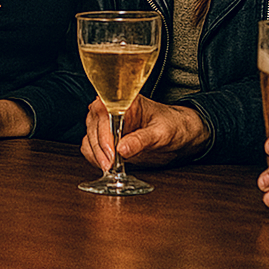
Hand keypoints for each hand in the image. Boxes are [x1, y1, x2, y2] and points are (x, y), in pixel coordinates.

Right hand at [80, 96, 207, 170]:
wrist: (179, 132)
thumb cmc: (173, 125)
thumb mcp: (161, 133)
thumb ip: (141, 140)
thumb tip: (122, 149)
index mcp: (124, 100)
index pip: (103, 115)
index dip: (104, 135)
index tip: (112, 153)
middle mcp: (110, 109)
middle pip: (92, 127)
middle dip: (100, 149)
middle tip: (111, 165)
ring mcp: (105, 124)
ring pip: (89, 139)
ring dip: (96, 155)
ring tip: (111, 168)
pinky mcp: (105, 138)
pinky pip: (91, 148)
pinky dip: (96, 158)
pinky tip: (108, 166)